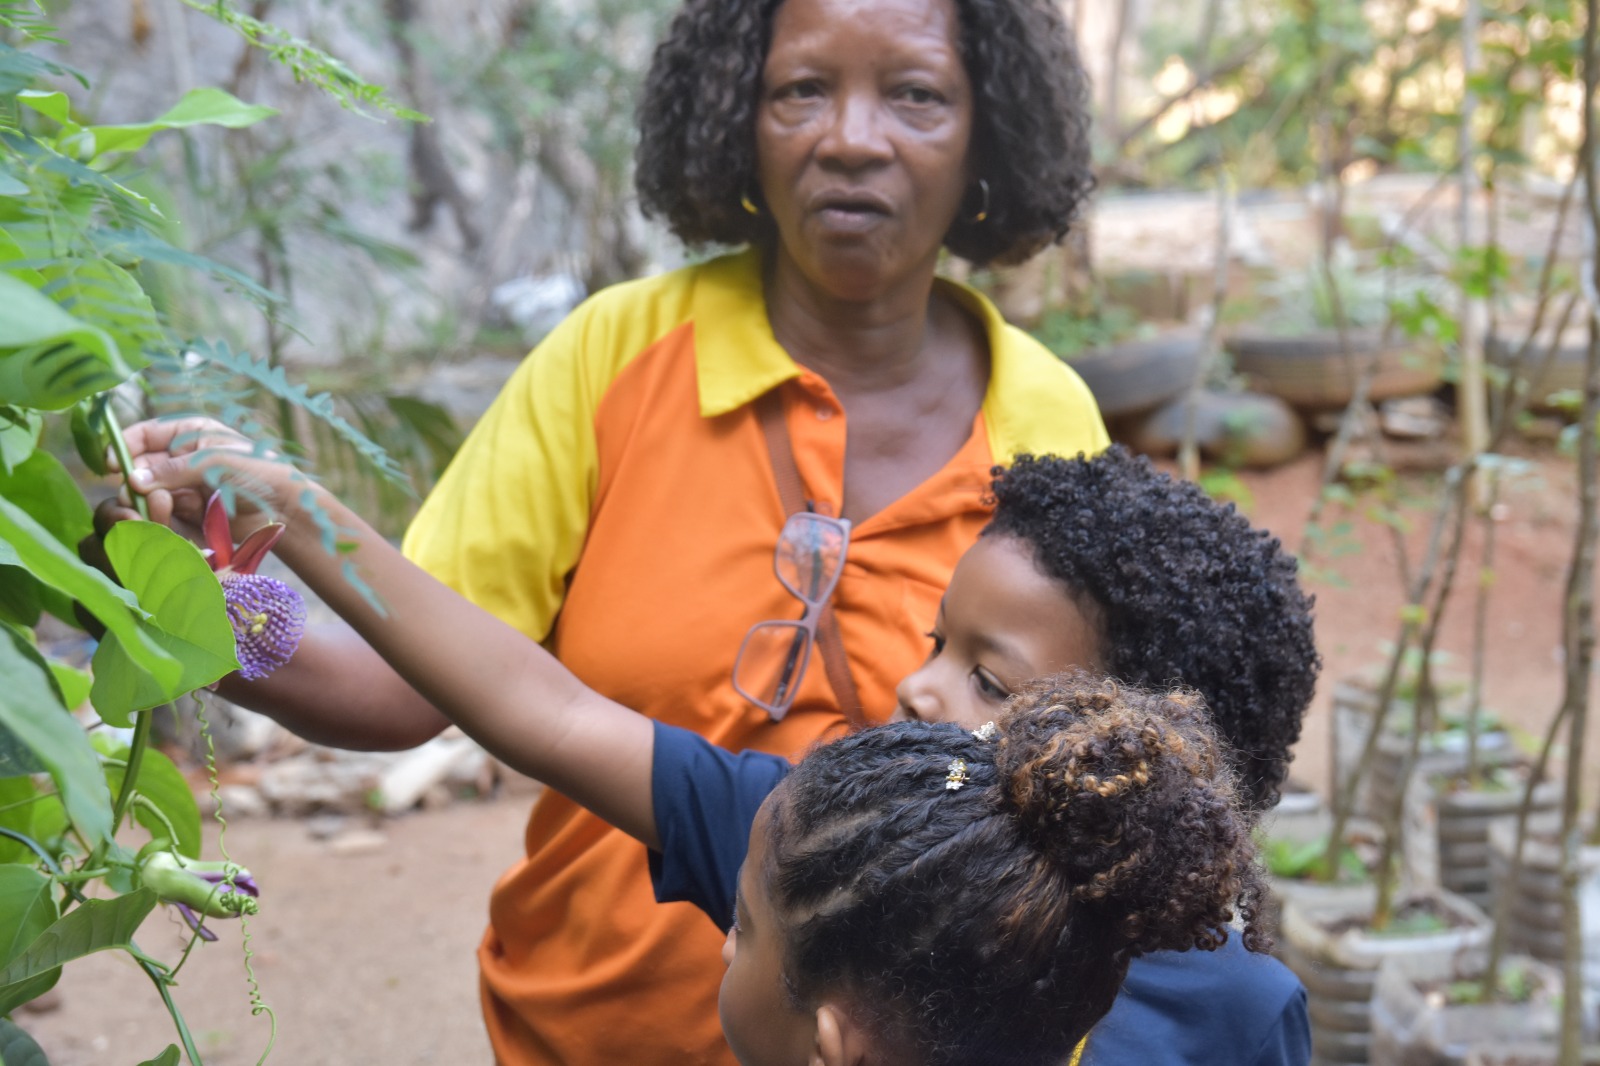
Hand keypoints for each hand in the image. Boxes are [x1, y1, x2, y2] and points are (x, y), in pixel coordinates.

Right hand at [104, 417, 301, 539]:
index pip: (143, 434)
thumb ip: (174, 470)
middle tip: (140, 497)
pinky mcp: (186, 516)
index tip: (110, 466)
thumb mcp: (216, 462)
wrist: (286, 509)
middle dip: (133, 483)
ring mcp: (181, 489)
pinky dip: (159, 522)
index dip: (123, 447)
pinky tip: (171, 526)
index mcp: (189, 433)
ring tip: (165, 509)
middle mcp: (180, 460)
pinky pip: (160, 518)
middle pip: (137, 469)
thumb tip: (134, 480)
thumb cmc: (259, 473)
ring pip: (144, 498)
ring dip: (147, 505)